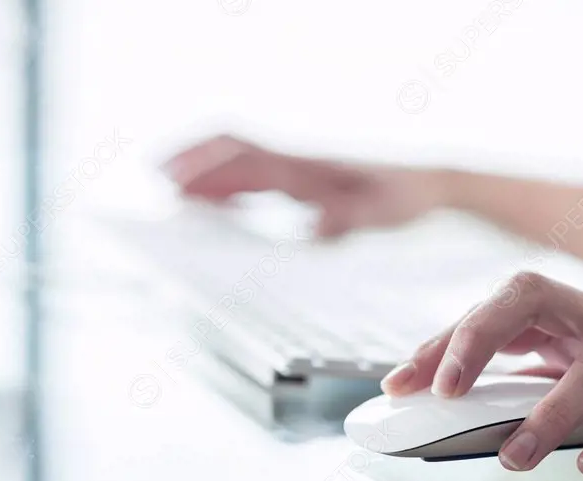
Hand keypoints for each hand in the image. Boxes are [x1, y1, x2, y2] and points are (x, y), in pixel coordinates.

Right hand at [163, 135, 444, 237]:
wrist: (426, 182)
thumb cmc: (403, 198)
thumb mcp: (380, 214)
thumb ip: (346, 219)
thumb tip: (314, 229)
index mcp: (309, 167)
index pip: (248, 161)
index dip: (209, 170)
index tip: (176, 182)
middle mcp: (298, 161)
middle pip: (234, 149)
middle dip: (193, 160)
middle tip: (156, 177)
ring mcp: (299, 165)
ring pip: (241, 157)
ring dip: (206, 169)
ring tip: (172, 188)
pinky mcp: (304, 175)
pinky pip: (256, 172)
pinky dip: (229, 182)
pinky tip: (219, 202)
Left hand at [381, 272, 582, 475]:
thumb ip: (546, 367)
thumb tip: (477, 401)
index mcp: (579, 314)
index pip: (498, 309)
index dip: (445, 340)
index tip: (400, 381)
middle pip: (529, 303)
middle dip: (474, 341)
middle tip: (440, 393)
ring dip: (547, 411)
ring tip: (512, 457)